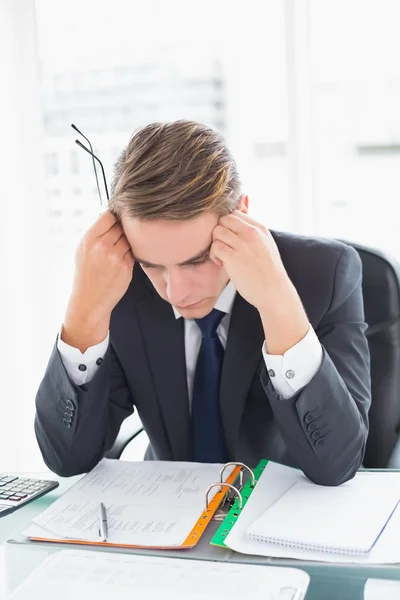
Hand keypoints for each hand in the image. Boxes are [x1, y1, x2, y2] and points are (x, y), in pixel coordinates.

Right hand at [68, 210, 134, 318]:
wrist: (89, 300)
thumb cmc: (86, 274)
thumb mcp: (82, 250)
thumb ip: (96, 233)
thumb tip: (113, 216)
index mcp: (89, 240)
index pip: (108, 216)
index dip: (113, 218)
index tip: (114, 222)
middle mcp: (102, 247)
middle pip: (121, 226)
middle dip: (121, 231)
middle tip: (116, 241)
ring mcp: (115, 257)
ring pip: (129, 239)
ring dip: (127, 244)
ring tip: (115, 254)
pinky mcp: (126, 267)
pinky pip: (133, 253)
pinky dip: (129, 256)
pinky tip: (119, 264)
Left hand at [210, 210, 309, 353]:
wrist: (274, 292)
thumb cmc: (268, 270)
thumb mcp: (264, 242)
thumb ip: (251, 224)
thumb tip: (243, 199)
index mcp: (260, 228)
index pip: (235, 213)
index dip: (228, 226)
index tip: (231, 240)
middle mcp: (252, 233)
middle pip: (223, 219)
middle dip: (219, 232)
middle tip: (224, 247)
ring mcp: (242, 244)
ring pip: (216, 231)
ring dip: (216, 244)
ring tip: (223, 257)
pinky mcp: (233, 257)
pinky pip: (215, 247)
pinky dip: (215, 256)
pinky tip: (222, 264)